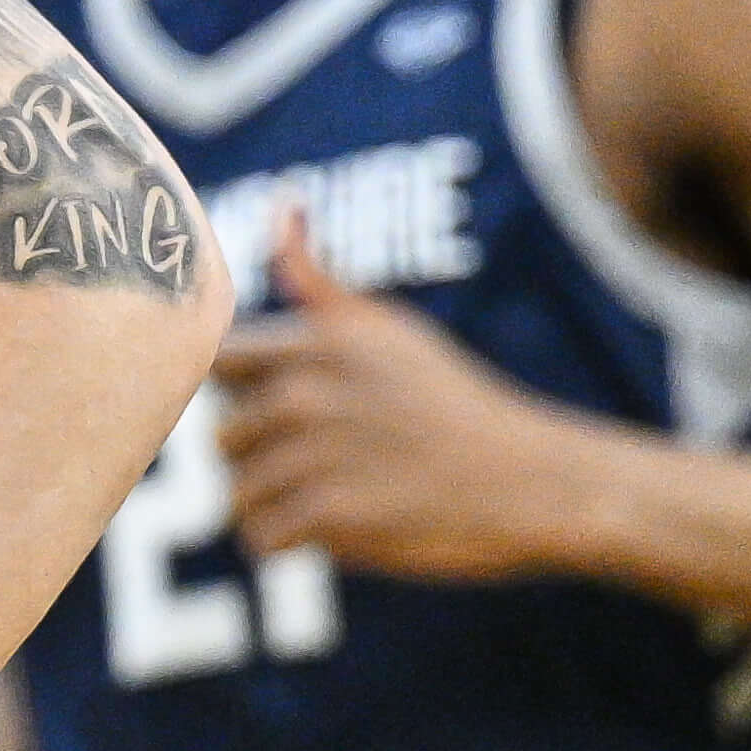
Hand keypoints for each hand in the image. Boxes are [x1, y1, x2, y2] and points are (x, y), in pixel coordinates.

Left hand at [214, 208, 598, 581]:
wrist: (531, 481)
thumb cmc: (454, 404)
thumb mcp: (390, 330)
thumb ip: (317, 282)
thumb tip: (281, 205)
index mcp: (317, 342)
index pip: (218, 365)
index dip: (246, 396)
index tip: (293, 414)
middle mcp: (307, 391)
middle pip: (225, 438)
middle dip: (267, 459)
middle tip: (335, 464)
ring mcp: (316, 453)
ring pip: (238, 494)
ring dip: (279, 506)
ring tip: (341, 496)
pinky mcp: (329, 515)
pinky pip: (261, 538)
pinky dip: (291, 545)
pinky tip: (339, 530)